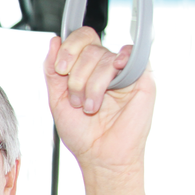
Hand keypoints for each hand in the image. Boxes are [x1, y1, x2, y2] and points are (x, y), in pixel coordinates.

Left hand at [44, 27, 154, 177]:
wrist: (99, 155)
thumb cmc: (81, 132)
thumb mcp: (56, 99)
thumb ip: (52, 70)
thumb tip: (54, 40)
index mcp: (86, 68)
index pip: (80, 38)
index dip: (68, 49)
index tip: (61, 70)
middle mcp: (105, 67)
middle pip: (90, 48)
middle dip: (76, 76)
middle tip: (76, 100)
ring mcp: (123, 71)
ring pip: (104, 57)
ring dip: (91, 85)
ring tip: (91, 107)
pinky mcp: (142, 78)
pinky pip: (132, 55)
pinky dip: (121, 61)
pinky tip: (115, 77)